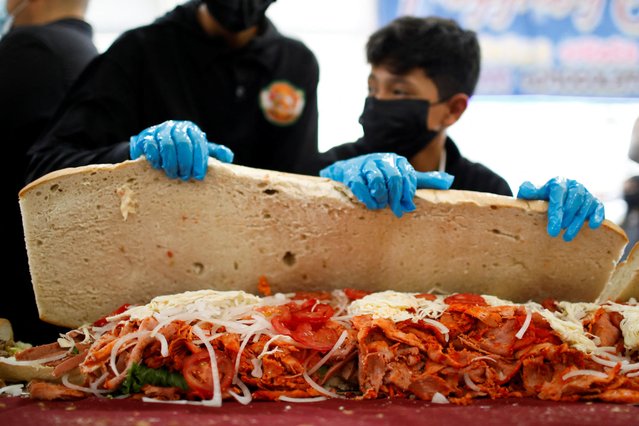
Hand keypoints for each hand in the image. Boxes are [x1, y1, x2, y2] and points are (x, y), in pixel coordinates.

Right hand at [129, 120, 233, 179]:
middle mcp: (176, 127)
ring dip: (171, 162)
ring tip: (173, 175)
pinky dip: (156, 157)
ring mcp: (160, 130)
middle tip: (186, 177)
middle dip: (186, 162)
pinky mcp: (145, 137)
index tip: (199, 175)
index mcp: (191, 130)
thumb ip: (214, 153)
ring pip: (167, 144)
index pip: (198, 142)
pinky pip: (151, 146)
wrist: (156, 147)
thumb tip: (228, 157)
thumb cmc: (183, 152)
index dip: (200, 160)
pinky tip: (159, 167)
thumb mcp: (199, 151)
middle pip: (183, 143)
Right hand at [320, 153, 453, 217]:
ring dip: (381, 196)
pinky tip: (371, 205)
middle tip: (397, 211)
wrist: (349, 170)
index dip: (409, 193)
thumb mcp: (403, 176)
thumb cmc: (381, 176)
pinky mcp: (351, 173)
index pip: (408, 176)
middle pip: (394, 178)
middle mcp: (382, 160)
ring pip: (377, 179)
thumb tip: (449, 180)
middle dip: (397, 197)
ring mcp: (365, 165)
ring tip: (381, 206)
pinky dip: (366, 197)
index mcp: (397, 161)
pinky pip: (359, 185)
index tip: (408, 208)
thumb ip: (424, 180)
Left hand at [517, 177, 604, 241]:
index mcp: (558, 182)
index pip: (558, 194)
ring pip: (586, 205)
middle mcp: (574, 185)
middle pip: (575, 199)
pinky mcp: (595, 202)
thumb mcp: (531, 195)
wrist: (551, 199)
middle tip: (557, 233)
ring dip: (577, 222)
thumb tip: (525, 189)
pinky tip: (592, 226)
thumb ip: (528, 192)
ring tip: (567, 237)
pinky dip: (598, 215)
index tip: (553, 230)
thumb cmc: (539, 199)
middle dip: (567, 218)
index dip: (556, 212)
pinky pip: (599, 207)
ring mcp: (586, 193)